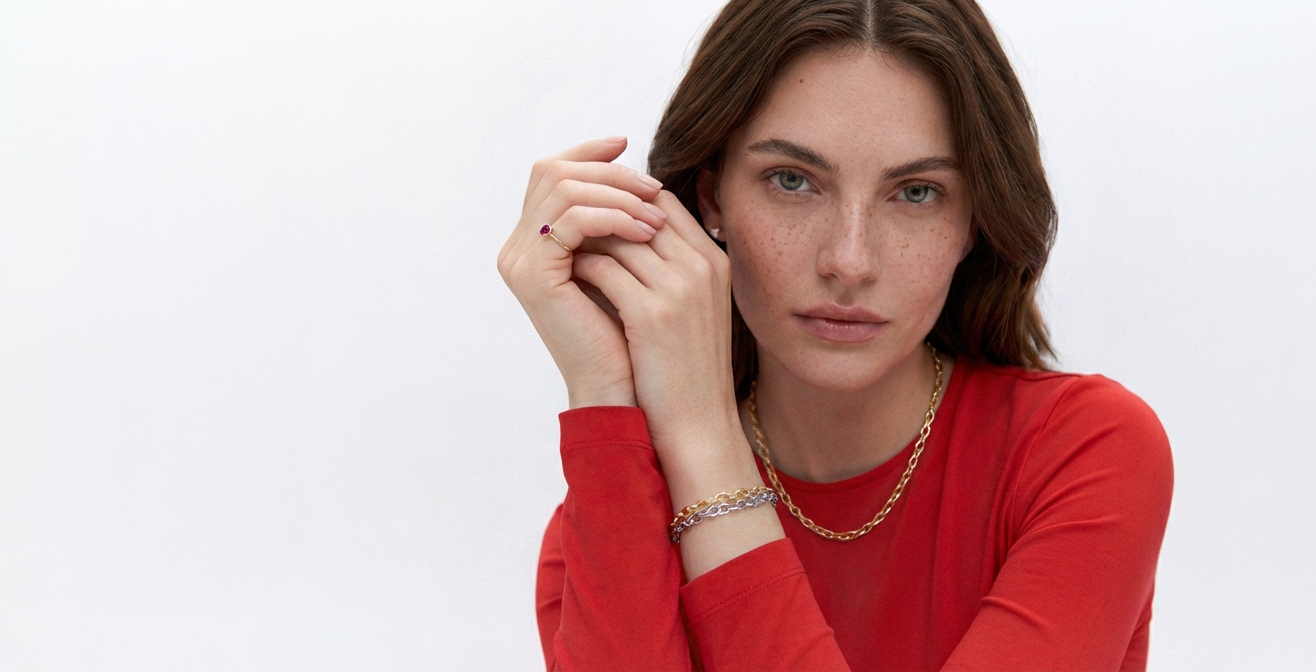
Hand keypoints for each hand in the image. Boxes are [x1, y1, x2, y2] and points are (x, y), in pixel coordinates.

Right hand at [497, 137, 668, 407]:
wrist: (620, 387)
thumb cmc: (628, 333)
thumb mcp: (623, 264)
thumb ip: (614, 220)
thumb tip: (638, 173)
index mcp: (534, 243)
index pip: (551, 173)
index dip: (587, 153)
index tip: (627, 145)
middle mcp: (518, 248)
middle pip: (553, 171)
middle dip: (608, 172)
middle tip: (653, 186)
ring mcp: (520, 260)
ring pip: (564, 189)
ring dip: (618, 194)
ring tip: (657, 214)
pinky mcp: (534, 274)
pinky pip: (573, 220)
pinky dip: (613, 216)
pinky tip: (645, 230)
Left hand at [573, 190, 785, 578]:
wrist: (697, 424)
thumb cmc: (687, 368)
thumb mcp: (695, 307)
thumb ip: (671, 266)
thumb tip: (625, 232)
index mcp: (714, 261)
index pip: (663, 202)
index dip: (624, 200)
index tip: (594, 209)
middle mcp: (701, 267)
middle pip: (640, 209)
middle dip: (600, 211)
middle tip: (567, 218)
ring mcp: (680, 288)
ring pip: (618, 234)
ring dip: (586, 237)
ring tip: (563, 245)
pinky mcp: (653, 313)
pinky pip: (605, 268)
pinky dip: (581, 267)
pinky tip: (567, 275)